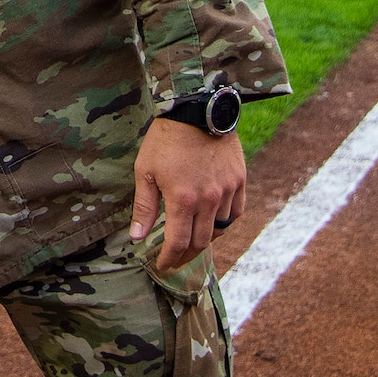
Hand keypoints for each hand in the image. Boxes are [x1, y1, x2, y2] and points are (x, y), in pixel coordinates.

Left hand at [131, 114, 246, 272]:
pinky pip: (235, 213)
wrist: (197, 110)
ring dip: (204, 239)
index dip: (170, 259)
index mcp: (183, 200)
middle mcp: (209, 200)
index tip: (163, 266)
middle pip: (201, 242)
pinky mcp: (239, 182)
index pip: (179, 243)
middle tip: (175, 259)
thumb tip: (137, 236)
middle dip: (186, 255)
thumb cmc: (165, 140)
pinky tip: (212, 223)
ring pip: (220, 229)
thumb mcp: (145, 171)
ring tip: (190, 241)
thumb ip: (144, 207)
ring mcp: (227, 191)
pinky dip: (224, 223)